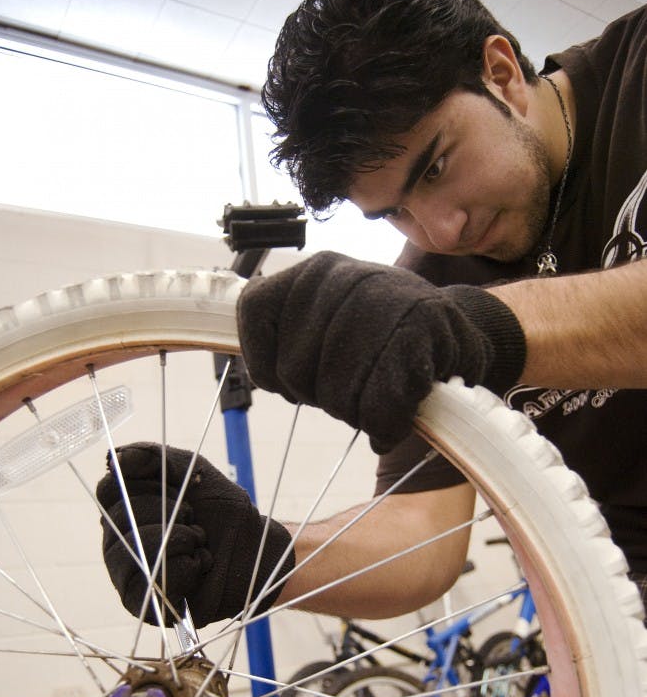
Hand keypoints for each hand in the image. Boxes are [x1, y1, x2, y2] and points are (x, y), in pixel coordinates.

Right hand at [96, 442, 293, 626]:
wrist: (256, 549)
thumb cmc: (221, 511)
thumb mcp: (192, 470)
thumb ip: (153, 457)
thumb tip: (113, 459)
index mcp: (123, 509)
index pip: (108, 490)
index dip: (148, 485)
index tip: (180, 489)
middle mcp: (119, 542)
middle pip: (118, 519)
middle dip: (168, 512)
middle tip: (194, 517)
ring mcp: (130, 576)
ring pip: (129, 553)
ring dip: (175, 539)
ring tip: (198, 539)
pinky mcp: (148, 606)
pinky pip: (148, 586)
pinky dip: (183, 569)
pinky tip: (199, 565)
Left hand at [237, 251, 524, 451]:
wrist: (456, 335)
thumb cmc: (380, 341)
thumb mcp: (324, 325)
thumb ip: (280, 336)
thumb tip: (241, 358)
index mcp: (310, 273)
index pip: (254, 311)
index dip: (268, 365)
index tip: (295, 381)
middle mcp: (343, 274)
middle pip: (294, 371)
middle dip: (321, 396)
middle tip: (353, 389)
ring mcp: (386, 298)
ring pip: (337, 394)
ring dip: (357, 412)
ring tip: (379, 395)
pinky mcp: (426, 330)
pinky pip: (382, 404)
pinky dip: (387, 423)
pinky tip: (399, 415)